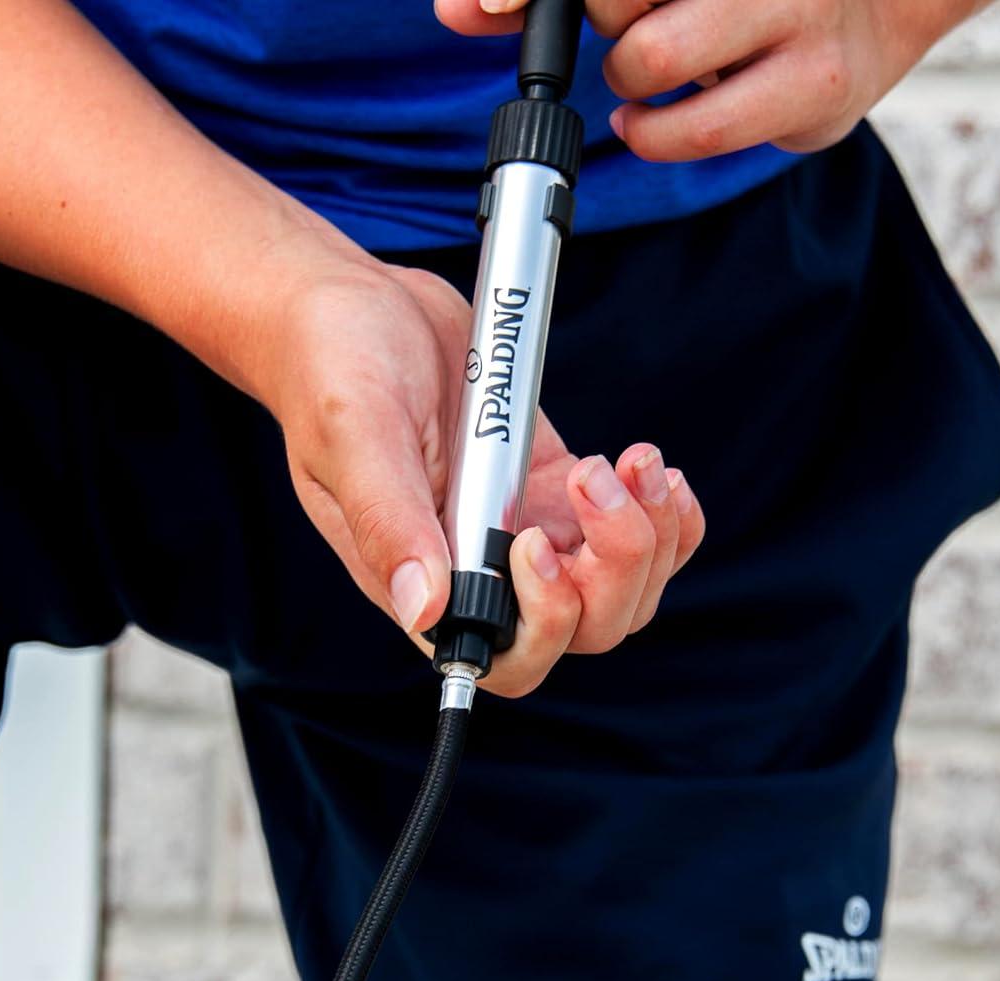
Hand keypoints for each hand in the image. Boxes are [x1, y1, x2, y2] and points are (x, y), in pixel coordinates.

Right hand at [262, 261, 702, 696]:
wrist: (357, 303)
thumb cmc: (333, 366)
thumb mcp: (355, 432)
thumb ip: (389, 521)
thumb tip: (425, 609)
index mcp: (425, 579)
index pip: (504, 658)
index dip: (543, 623)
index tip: (533, 540)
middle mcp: (481, 572)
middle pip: (584, 628)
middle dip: (616, 567)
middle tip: (593, 478)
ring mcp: (526, 533)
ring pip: (623, 590)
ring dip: (650, 537)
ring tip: (632, 460)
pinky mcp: (557, 492)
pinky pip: (636, 537)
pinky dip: (666, 516)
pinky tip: (649, 469)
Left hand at [436, 0, 980, 159]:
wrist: (876, 6)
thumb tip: (462, 9)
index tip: (480, 8)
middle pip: (613, 0)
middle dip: (600, 20)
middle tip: (628, 25)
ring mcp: (793, 10)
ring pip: (648, 56)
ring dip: (628, 79)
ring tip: (650, 71)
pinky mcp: (817, 83)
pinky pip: (697, 129)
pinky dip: (656, 134)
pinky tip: (656, 117)